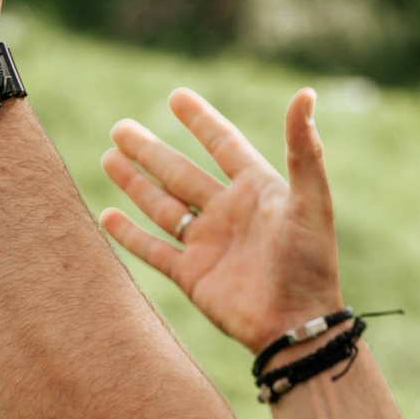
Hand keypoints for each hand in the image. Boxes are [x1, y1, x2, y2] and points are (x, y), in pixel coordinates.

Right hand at [100, 86, 343, 352]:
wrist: (296, 324)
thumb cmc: (311, 262)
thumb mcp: (311, 200)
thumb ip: (304, 150)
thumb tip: (305, 94)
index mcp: (257, 190)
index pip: (223, 145)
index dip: (201, 121)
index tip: (176, 97)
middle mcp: (229, 213)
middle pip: (180, 173)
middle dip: (150, 151)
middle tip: (120, 128)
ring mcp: (208, 244)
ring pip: (162, 206)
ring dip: (135, 183)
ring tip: (108, 158)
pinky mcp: (192, 276)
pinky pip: (154, 250)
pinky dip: (130, 234)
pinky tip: (108, 215)